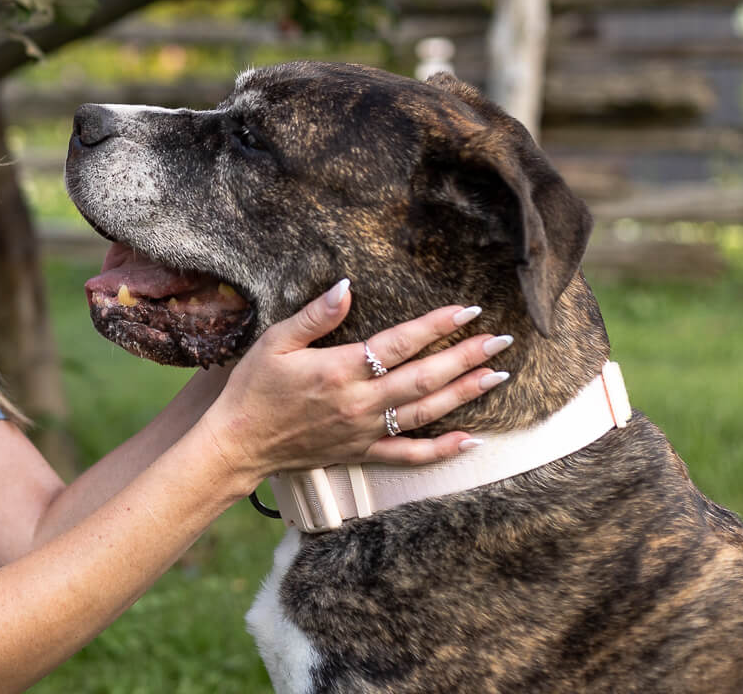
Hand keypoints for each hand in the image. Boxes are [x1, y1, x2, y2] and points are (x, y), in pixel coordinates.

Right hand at [202, 280, 509, 480]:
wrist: (240, 443)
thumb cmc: (254, 387)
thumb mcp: (275, 341)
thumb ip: (315, 315)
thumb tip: (347, 287)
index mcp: (340, 370)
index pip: (400, 343)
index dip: (436, 325)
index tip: (468, 310)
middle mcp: (359, 402)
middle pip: (425, 377)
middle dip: (467, 357)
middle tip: (501, 341)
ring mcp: (363, 431)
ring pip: (425, 412)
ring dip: (464, 394)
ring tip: (497, 376)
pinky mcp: (361, 453)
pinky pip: (408, 455)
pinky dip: (441, 450)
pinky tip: (470, 441)